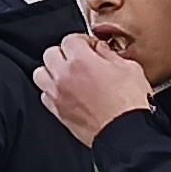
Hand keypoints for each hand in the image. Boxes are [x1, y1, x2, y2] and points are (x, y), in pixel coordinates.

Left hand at [34, 32, 155, 144]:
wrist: (125, 132)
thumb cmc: (129, 104)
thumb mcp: (129, 68)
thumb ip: (110, 54)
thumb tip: (102, 49)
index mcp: (81, 61)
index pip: (70, 39)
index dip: (83, 41)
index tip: (91, 47)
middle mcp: (64, 76)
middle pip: (50, 53)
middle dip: (65, 53)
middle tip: (79, 59)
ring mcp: (58, 95)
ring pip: (41, 74)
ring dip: (52, 71)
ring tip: (68, 74)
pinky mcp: (58, 112)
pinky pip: (45, 95)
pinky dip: (52, 91)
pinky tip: (67, 92)